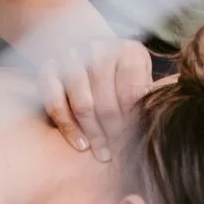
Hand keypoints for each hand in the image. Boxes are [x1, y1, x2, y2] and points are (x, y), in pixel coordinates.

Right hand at [36, 35, 154, 163]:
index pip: (131, 94)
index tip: (137, 143)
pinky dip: (68, 128)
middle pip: (107, 102)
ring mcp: (70, 58)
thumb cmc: (122, 73)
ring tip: (103, 154)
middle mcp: (97, 48)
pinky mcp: (48, 70)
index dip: (133, 122)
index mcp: (126, 50)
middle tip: (121, 154)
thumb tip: (155, 119)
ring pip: (82, 105)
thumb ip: (148, 94)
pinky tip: (81, 145)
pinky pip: (55, 104)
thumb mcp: (141, 76)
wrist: (87, 51)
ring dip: (94, 134)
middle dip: (114, 133)